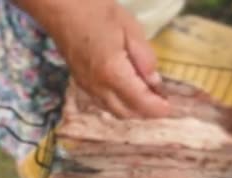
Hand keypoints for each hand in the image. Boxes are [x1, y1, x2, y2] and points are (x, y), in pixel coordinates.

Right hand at [20, 0, 169, 117]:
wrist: (60, 9)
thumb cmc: (95, 11)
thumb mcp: (130, 28)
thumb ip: (144, 57)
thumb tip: (153, 80)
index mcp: (112, 73)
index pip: (140, 102)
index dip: (157, 108)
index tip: (170, 107)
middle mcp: (98, 86)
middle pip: (126, 113)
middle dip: (146, 112)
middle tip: (162, 101)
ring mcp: (87, 86)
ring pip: (113, 111)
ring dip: (132, 110)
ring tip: (147, 97)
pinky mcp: (80, 82)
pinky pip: (102, 103)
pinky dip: (118, 104)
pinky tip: (127, 92)